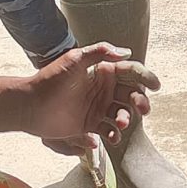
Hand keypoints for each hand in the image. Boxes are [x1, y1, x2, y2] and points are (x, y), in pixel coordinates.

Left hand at [23, 41, 155, 146]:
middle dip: (140, 101)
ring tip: (119, 123)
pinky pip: (109, 131)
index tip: (155, 85)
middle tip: (142, 108)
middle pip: (131, 95)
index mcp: (103, 72)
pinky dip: (114, 135)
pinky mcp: (90, 124)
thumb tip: (126, 52)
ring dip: (126, 119)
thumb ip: (100, 52)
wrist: (30, 105)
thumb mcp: (75, 59)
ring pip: (122, 114)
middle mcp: (103, 89)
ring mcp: (98, 108)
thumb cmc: (51, 79)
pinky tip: (111, 136)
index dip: (145, 77)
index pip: (130, 72)